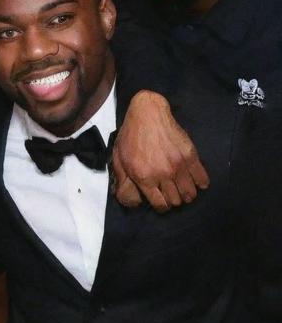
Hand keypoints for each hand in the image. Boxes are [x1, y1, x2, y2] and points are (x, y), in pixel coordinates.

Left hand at [112, 91, 209, 211]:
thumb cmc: (130, 136)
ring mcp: (178, 165)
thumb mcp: (119, 160)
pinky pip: (202, 178)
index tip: (162, 203)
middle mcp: (163, 174)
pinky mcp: (191, 156)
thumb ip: (123, 182)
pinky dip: (201, 184)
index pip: (160, 204)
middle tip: (172, 194)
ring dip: (187, 195)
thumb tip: (132, 201)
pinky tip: (198, 184)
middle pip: (176, 200)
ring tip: (184, 191)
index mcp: (144, 177)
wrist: (148, 114)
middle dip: (173, 200)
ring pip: (190, 193)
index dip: (161, 207)